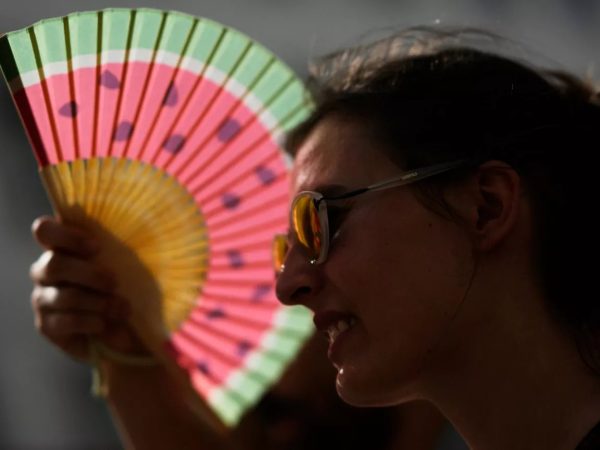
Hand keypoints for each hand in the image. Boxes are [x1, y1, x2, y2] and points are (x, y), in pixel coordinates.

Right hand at [30, 216, 148, 361]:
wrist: (126, 330)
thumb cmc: (127, 287)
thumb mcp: (128, 265)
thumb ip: (121, 247)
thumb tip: (142, 228)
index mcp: (63, 248)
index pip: (46, 231)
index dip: (66, 236)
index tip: (96, 246)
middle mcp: (46, 271)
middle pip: (54, 265)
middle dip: (89, 274)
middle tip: (115, 282)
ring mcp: (43, 299)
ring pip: (63, 296)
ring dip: (98, 302)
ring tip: (123, 309)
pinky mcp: (47, 325)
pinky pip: (65, 321)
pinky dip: (90, 321)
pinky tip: (105, 323)